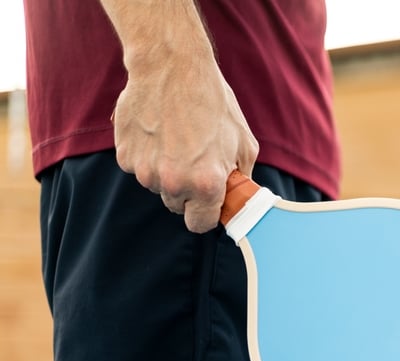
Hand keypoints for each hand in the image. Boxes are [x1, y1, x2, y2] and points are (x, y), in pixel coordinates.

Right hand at [112, 54, 258, 232]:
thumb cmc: (213, 102)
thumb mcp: (244, 142)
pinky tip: (158, 132)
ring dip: (166, 172)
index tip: (207, 205)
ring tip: (177, 140)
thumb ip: (241, 177)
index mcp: (206, 184)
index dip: (205, 215)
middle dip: (187, 191)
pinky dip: (147, 156)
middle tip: (195, 161)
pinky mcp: (125, 156)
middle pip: (177, 206)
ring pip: (157, 186)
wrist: (171, 67)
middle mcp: (173, 182)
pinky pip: (139, 168)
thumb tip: (238, 196)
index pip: (200, 225)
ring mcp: (145, 171)